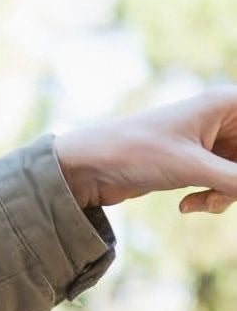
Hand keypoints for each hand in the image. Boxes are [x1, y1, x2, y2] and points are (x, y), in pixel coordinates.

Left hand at [53, 86, 236, 213]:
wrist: (87, 169)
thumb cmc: (136, 153)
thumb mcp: (193, 168)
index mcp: (227, 103)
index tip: (232, 176)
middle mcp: (222, 119)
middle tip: (221, 195)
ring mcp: (210, 143)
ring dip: (225, 195)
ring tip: (198, 202)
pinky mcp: (195, 164)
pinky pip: (222, 185)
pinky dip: (211, 198)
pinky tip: (185, 206)